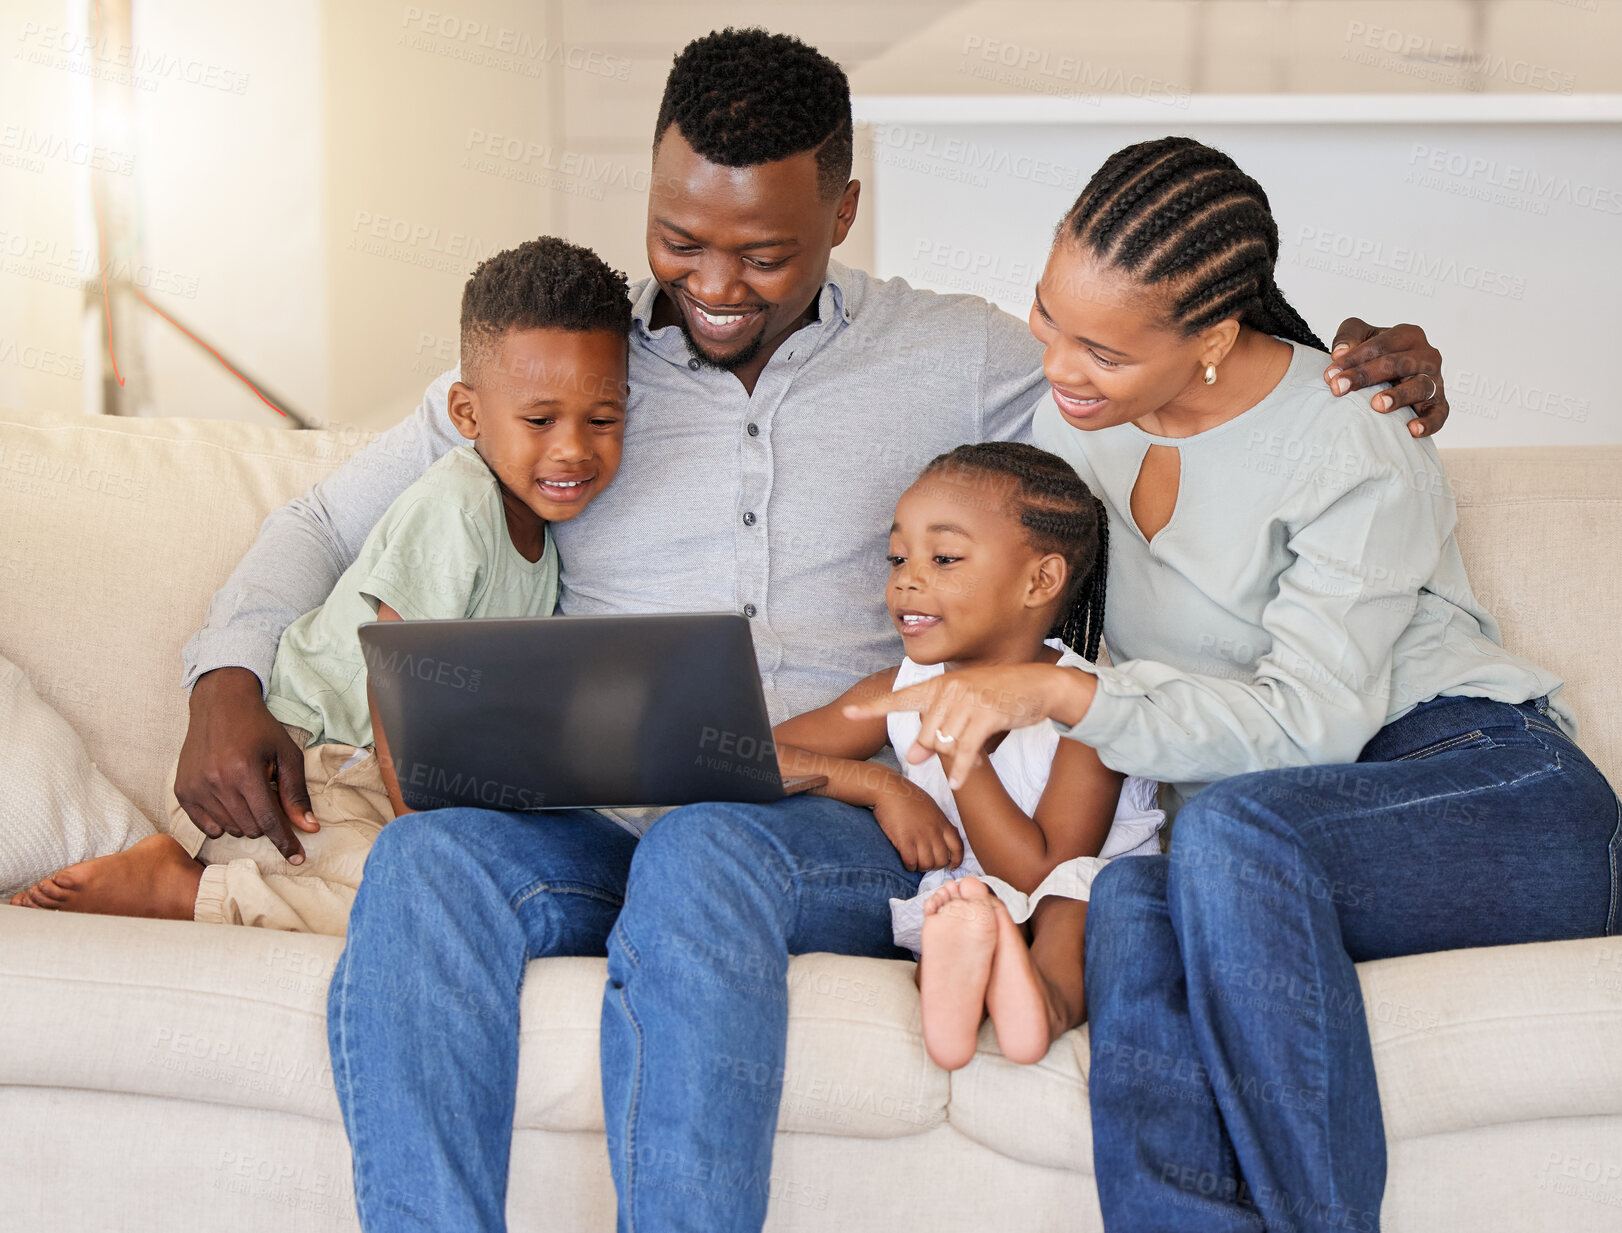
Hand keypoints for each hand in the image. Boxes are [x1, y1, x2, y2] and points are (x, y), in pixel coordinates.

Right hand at [174, 667, 317, 863]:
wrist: (220, 705)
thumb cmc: (258, 729)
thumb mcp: (287, 755)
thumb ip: (296, 793)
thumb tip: (310, 828)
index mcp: (244, 771)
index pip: (269, 821)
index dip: (286, 842)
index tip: (298, 858)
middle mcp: (216, 782)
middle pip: (251, 828)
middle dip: (266, 821)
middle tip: (267, 796)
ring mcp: (195, 787)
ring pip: (230, 830)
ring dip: (246, 821)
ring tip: (248, 792)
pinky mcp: (182, 791)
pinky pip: (207, 827)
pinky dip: (222, 822)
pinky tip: (229, 801)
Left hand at [845, 664, 1094, 790]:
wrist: (1038, 686)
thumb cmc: (999, 697)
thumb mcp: (965, 709)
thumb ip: (937, 730)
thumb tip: (914, 757)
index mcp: (940, 685)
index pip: (900, 698)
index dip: (873, 708)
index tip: (848, 713)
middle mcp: (949, 689)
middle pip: (926, 733)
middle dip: (935, 749)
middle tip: (952, 752)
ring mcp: (967, 700)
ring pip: (944, 742)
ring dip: (953, 757)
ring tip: (968, 758)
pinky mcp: (986, 714)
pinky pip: (965, 750)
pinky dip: (961, 768)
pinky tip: (957, 781)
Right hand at [873, 780, 963, 872]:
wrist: (889, 790)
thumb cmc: (908, 796)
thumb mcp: (932, 807)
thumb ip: (940, 822)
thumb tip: (949, 832)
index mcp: (943, 823)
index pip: (958, 847)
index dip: (957, 860)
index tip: (951, 866)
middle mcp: (934, 831)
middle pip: (942, 860)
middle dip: (934, 866)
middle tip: (926, 863)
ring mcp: (920, 836)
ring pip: (927, 864)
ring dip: (920, 867)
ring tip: (915, 863)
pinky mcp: (905, 840)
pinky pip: (911, 862)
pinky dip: (909, 866)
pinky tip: (906, 862)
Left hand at [1325, 318, 1447, 437]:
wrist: (1393, 374)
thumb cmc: (1376, 354)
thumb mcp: (1361, 336)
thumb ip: (1349, 336)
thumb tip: (1339, 351)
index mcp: (1409, 335)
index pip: (1381, 345)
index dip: (1354, 359)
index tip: (1330, 375)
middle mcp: (1426, 355)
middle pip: (1397, 364)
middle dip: (1365, 376)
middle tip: (1339, 389)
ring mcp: (1435, 380)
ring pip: (1420, 386)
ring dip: (1398, 396)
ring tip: (1377, 405)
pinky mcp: (1439, 403)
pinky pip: (1439, 413)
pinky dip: (1429, 422)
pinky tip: (1412, 429)